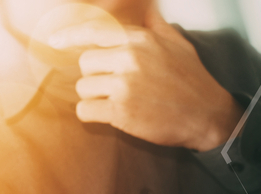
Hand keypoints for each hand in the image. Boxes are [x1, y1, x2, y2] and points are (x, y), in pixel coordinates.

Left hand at [48, 5, 242, 151]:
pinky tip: (108, 115)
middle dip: (94, 75)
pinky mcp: (121, 113)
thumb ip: (156, 25)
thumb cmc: (192, 80)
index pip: (94, 31)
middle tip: (113, 86)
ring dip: (93, 96)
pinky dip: (91, 114)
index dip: (70, 35)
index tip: (54, 40)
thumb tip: (148, 6)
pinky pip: (85, 110)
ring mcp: (124, 86)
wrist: (207, 115)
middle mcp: (130, 59)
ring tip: (116, 101)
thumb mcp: (177, 44)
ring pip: (83, 88)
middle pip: (85, 62)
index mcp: (140, 39)